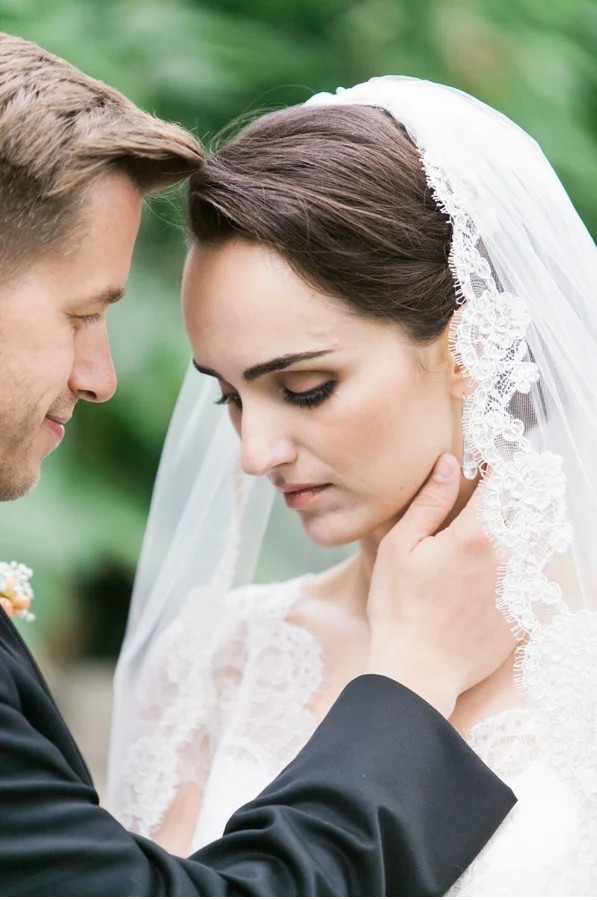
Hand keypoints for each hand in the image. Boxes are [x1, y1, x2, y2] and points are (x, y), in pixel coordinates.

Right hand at [365, 453, 515, 717]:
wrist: (419, 671)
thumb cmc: (400, 609)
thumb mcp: (401, 548)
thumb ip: (429, 502)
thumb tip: (450, 464)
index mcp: (477, 535)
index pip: (503, 482)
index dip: (500, 461)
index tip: (491, 456)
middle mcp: (509, 557)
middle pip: (533, 506)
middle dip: (524, 485)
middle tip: (508, 478)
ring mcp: (521, 586)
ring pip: (543, 537)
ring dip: (532, 517)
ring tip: (513, 510)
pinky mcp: (524, 610)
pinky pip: (540, 570)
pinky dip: (533, 552)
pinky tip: (513, 552)